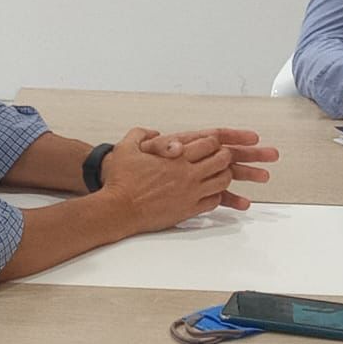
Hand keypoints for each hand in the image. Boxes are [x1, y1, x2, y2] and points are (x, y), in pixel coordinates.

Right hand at [100, 127, 237, 233]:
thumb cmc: (121, 181)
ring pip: (221, 182)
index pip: (209, 144)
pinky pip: (213, 202)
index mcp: (176, 157)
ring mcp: (190, 194)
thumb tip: (152, 132)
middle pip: (221, 161)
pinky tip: (211, 193)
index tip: (212, 143)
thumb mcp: (126, 148)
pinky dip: (216, 195)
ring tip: (219, 174)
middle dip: (224, 156)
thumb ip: (140, 134)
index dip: (213, 141)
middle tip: (222, 156)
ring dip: (223, 176)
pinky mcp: (188, 211)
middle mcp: (187, 175)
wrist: (118, 210)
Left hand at [137, 127, 278, 209]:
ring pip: (226, 173)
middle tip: (273, 155)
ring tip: (265, 177)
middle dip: (251, 153)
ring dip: (246, 175)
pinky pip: (215, 194)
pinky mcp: (192, 191)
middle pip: (228, 153)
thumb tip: (175, 147)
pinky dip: (229, 198)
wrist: (117, 183)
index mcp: (185, 143)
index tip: (253, 136)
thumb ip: (159, 145)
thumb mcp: (139, 149)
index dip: (235, 135)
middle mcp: (194, 157)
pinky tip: (244, 203)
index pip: (215, 136)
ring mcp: (195, 174)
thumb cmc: (128, 164)